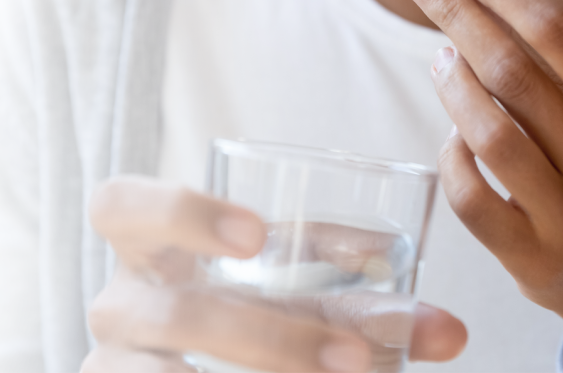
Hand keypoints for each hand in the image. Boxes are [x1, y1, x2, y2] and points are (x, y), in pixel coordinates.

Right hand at [82, 176, 466, 372]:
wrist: (179, 367)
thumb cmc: (237, 312)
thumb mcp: (281, 294)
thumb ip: (349, 298)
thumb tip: (449, 331)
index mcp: (143, 246)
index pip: (119, 206)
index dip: (179, 212)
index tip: (259, 233)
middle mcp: (118, 303)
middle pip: (171, 312)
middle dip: (271, 337)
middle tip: (354, 356)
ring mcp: (114, 364)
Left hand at [398, 0, 562, 358]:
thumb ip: (541, 58)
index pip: (562, 33)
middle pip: (518, 74)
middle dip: (460, 15)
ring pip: (495, 136)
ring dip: (454, 87)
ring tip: (440, 57)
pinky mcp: (534, 259)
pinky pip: (474, 199)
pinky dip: (453, 158)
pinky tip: (453, 139)